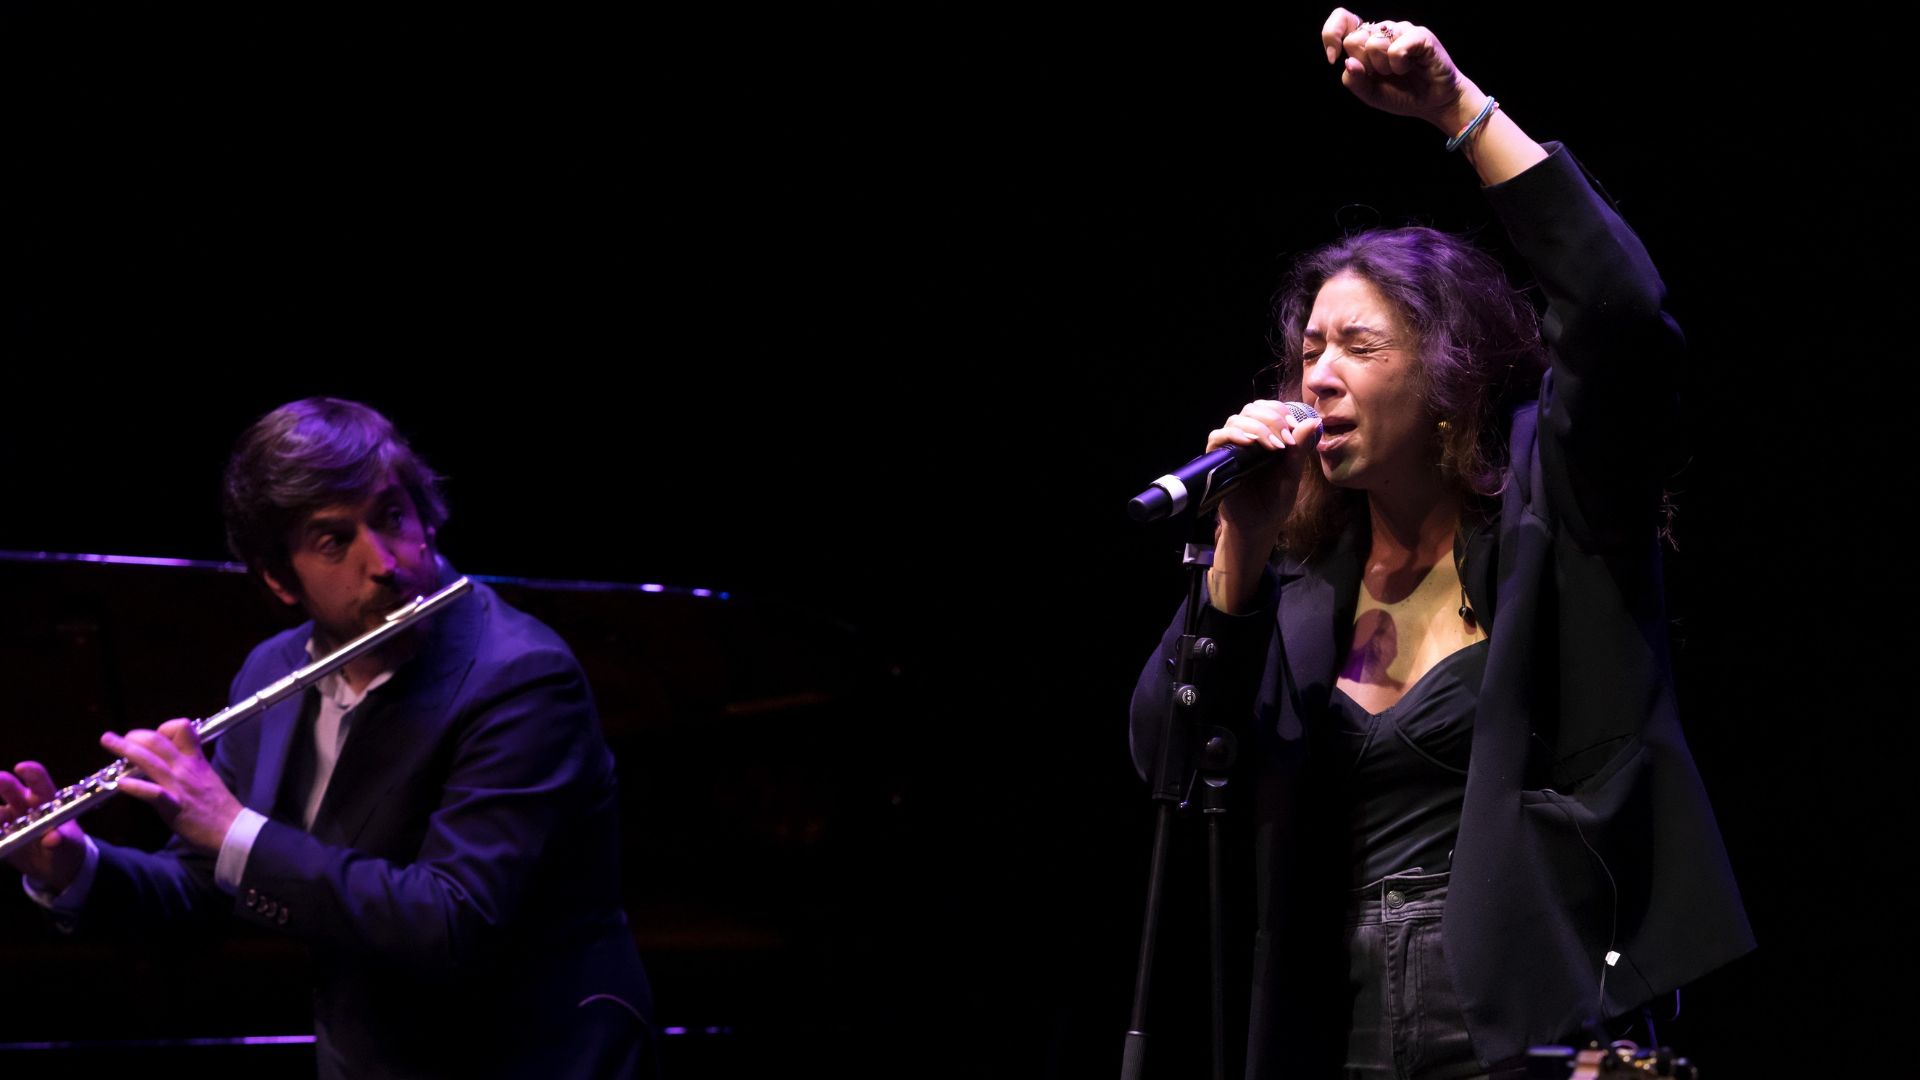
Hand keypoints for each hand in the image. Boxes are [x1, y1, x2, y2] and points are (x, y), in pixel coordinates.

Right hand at [0, 761, 87, 891]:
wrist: (55, 866)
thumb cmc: (67, 847)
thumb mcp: (68, 845)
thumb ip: (61, 841)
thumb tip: (53, 838)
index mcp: (46, 801)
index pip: (39, 782)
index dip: (31, 773)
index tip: (20, 768)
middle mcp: (24, 806)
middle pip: (11, 789)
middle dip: (2, 783)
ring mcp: (9, 820)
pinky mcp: (1, 835)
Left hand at [102, 720, 243, 855]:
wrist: (233, 830)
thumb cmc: (220, 808)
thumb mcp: (207, 778)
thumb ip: (189, 769)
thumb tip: (171, 764)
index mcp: (196, 760)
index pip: (182, 729)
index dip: (163, 728)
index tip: (153, 738)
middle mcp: (186, 768)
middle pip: (157, 740)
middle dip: (134, 736)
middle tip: (116, 739)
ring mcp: (179, 786)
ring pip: (149, 760)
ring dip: (125, 749)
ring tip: (107, 740)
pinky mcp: (174, 806)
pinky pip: (151, 793)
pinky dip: (134, 787)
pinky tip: (121, 785)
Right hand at [1206, 400, 1320, 552]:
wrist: (1257, 526)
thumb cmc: (1275, 501)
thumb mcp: (1292, 474)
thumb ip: (1299, 449)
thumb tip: (1315, 422)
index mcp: (1266, 437)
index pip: (1268, 408)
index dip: (1280, 411)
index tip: (1294, 426)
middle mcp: (1247, 438)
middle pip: (1252, 409)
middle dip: (1271, 419)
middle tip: (1285, 439)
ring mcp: (1231, 447)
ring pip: (1236, 420)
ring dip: (1257, 427)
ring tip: (1274, 446)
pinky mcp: (1216, 459)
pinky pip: (1217, 436)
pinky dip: (1233, 435)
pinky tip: (1249, 443)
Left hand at [1320, 9, 1482, 132]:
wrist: (1432, 102)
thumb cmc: (1402, 94)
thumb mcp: (1370, 93)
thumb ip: (1354, 80)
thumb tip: (1348, 62)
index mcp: (1366, 40)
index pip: (1341, 19)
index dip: (1331, 34)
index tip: (1332, 56)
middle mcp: (1382, 31)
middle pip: (1353, 39)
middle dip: (1364, 64)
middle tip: (1382, 74)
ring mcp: (1401, 30)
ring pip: (1374, 44)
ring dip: (1383, 68)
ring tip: (1400, 72)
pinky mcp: (1419, 35)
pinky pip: (1395, 49)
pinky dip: (1399, 65)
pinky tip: (1411, 67)